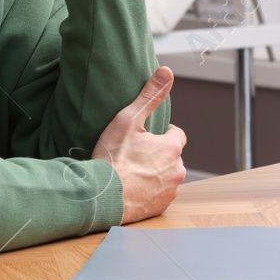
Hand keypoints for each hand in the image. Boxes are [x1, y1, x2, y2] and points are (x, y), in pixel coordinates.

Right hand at [91, 66, 186, 222]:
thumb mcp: (129, 119)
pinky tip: (132, 188)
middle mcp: (178, 169)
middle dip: (158, 154)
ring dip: (154, 173)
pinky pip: (159, 195)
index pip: (176, 134)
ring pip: (166, 176)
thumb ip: (150, 96)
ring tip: (131, 171)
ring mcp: (170, 191)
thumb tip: (166, 72)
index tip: (145, 136)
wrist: (101, 196)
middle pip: (171, 156)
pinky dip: (149, 191)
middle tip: (134, 154)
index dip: (161, 133)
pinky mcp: (161, 207)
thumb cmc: (113, 158)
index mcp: (172, 147)